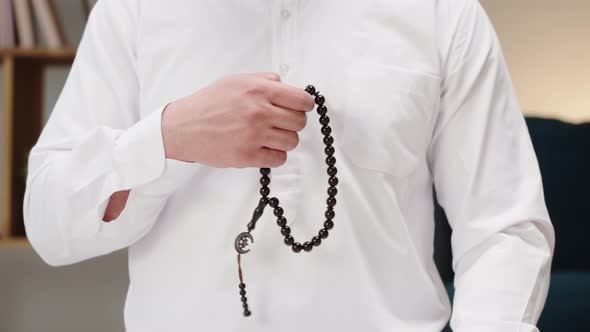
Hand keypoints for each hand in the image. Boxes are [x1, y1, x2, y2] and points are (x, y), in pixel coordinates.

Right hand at [161, 72, 314, 167]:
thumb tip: (285, 84)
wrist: (182, 128)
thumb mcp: (235, 81)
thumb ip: (263, 80)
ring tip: (269, 136)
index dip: (304, 105)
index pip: (302, 100)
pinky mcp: (248, 156)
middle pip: (300, 122)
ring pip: (292, 141)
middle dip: (293, 123)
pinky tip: (262, 148)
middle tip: (280, 123)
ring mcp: (254, 135)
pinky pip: (279, 159)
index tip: (300, 109)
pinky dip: (274, 155)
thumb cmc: (207, 104)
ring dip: (283, 140)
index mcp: (258, 90)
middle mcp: (259, 112)